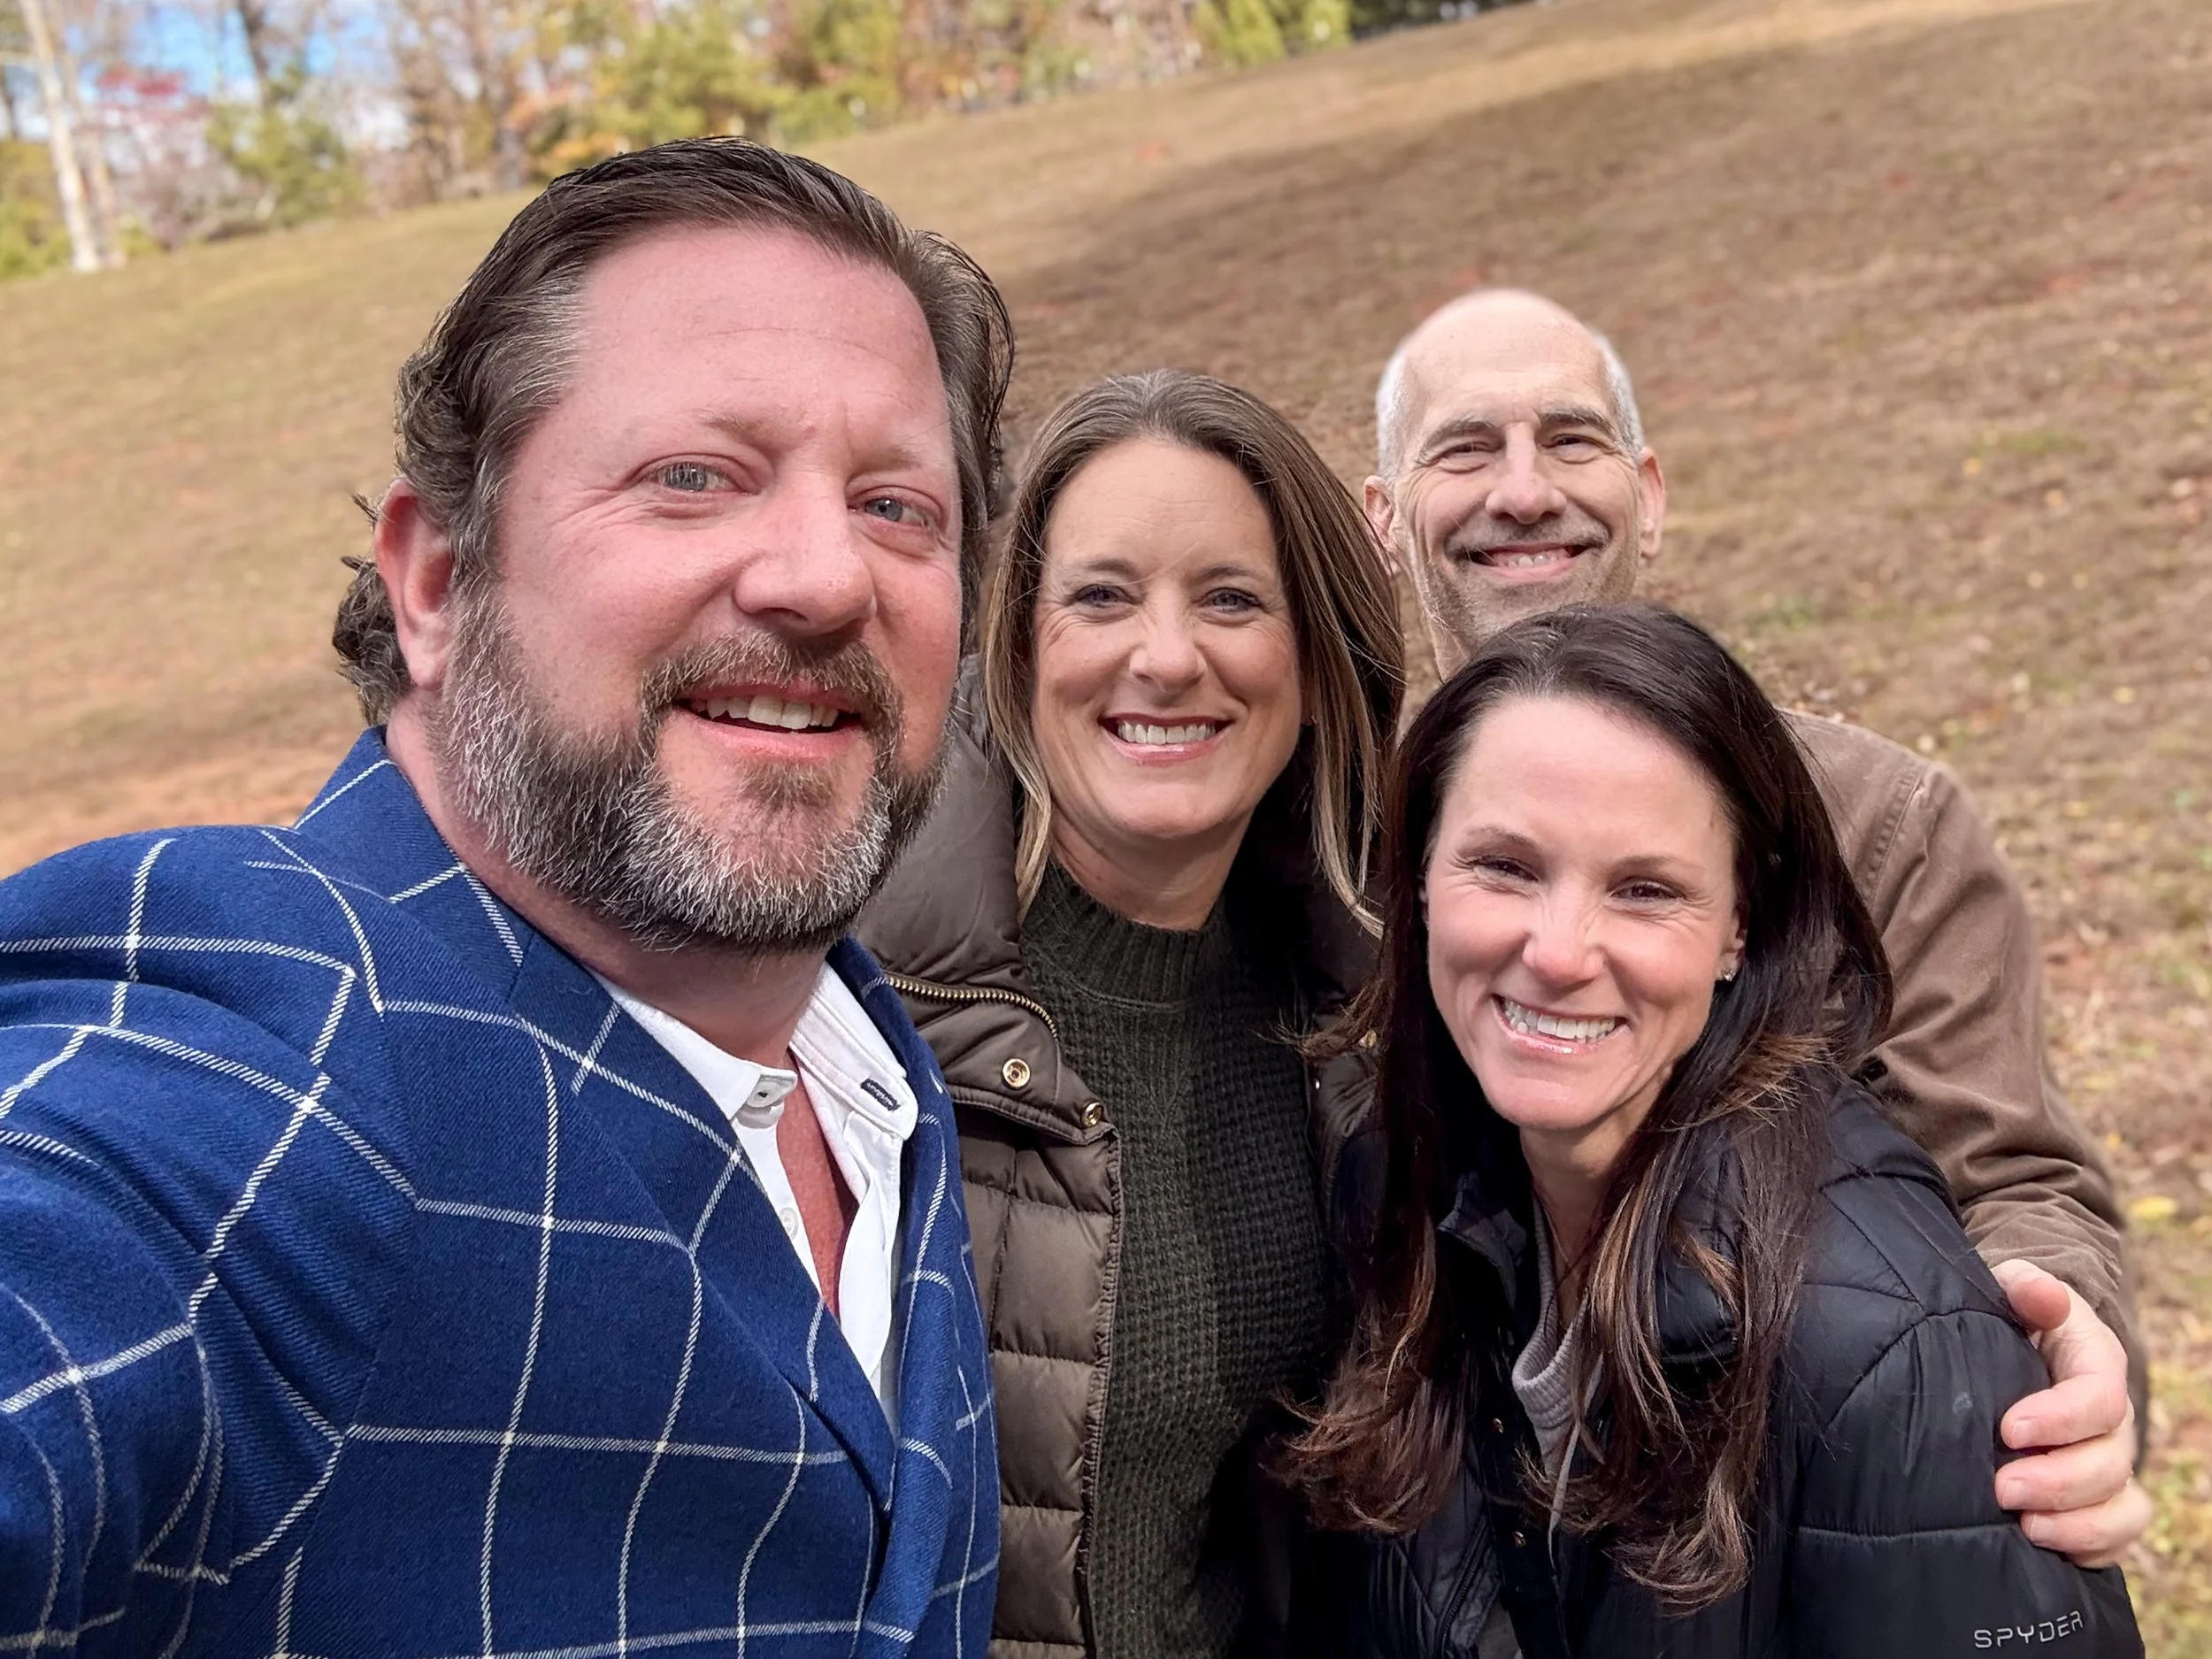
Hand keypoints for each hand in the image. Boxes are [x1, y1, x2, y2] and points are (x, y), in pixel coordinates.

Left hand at [1989, 1259, 2151, 1566]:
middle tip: (2003, 1488)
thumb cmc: (2009, 1314)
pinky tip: (2046, 1549)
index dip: (2061, 1419)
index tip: (2008, 1429)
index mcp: (2095, 1364)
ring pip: (2121, 1506)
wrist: (2011, 1341)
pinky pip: (2116, 1535)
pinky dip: (2091, 1549)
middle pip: (2111, 1462)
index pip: (2098, 1398)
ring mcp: (2107, 1461)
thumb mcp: (2011, 1287)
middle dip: (2059, 1482)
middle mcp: (2111, 1420)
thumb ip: (2025, 1286)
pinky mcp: (2094, 1497)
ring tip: (2026, 1528)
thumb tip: (2041, 1293)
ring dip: (2078, 1525)